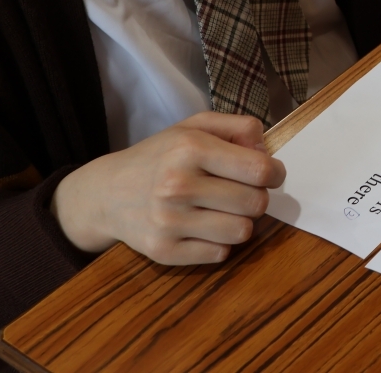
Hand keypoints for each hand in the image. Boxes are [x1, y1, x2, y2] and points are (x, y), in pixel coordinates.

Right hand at [50, 112, 284, 264]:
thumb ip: (239, 127)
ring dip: (240, 221)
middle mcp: (178, 186)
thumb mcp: (195, 126)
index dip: (275, 173)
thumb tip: (267, 152)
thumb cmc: (161, 156)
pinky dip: (219, 242)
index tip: (270, 173)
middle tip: (241, 191)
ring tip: (223, 209)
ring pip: (242, 232)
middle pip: (256, 203)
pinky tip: (203, 227)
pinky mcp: (163, 251)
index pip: (260, 170)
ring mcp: (169, 222)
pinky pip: (220, 254)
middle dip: (257, 197)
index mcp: (190, 149)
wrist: (105, 193)